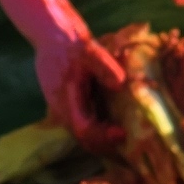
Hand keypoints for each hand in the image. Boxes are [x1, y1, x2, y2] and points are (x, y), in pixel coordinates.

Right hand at [31, 24, 132, 142]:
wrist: (51, 33)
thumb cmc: (69, 41)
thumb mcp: (88, 49)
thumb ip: (104, 66)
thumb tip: (120, 83)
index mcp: (65, 100)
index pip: (83, 130)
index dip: (103, 137)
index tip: (123, 134)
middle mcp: (61, 110)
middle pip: (83, 139)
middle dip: (106, 147)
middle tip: (132, 150)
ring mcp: (62, 109)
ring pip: (82, 134)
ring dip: (102, 141)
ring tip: (126, 143)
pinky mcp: (66, 105)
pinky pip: (82, 124)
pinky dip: (97, 130)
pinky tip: (113, 127)